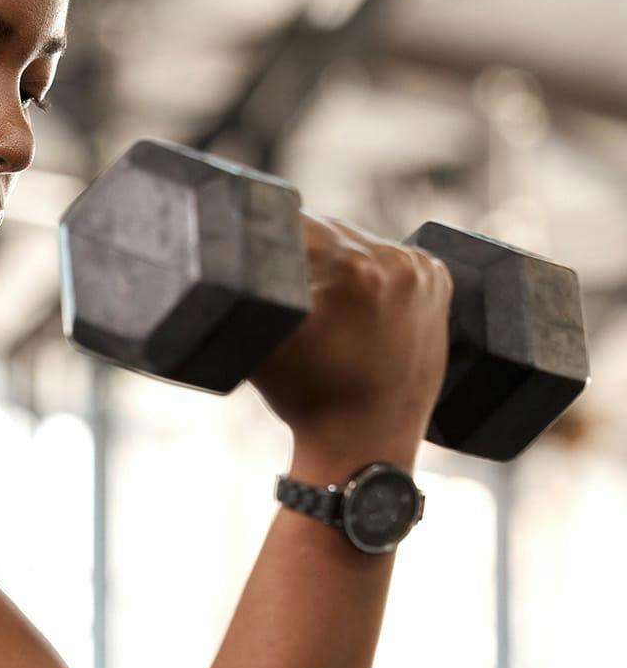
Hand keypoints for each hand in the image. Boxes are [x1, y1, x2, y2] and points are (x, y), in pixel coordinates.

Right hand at [250, 211, 453, 452]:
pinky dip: (373, 273)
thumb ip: (247, 281)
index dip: (270, 239)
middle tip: (298, 297)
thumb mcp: (262, 335)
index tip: (265, 267)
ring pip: (359, 242)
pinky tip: (360, 306)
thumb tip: (229, 243)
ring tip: (329, 308)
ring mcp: (421, 271)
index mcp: (348, 267)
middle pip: (329, 230)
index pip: (295, 223)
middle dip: (306, 253)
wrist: (364, 443)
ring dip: (339, 261)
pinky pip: (392, 258)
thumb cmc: (307, 397)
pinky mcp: (438, 281)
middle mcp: (393, 261)